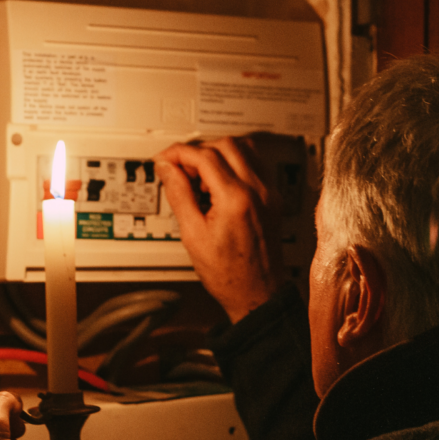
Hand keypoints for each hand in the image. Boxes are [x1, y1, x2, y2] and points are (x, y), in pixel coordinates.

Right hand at [155, 136, 284, 322]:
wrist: (257, 294)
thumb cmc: (229, 275)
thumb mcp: (192, 235)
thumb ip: (179, 194)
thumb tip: (167, 168)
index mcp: (236, 199)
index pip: (204, 156)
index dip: (179, 153)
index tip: (165, 160)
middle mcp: (257, 191)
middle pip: (225, 145)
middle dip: (197, 151)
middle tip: (180, 168)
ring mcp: (269, 193)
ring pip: (243, 148)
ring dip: (217, 153)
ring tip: (200, 175)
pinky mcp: (273, 198)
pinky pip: (255, 163)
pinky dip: (234, 162)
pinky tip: (219, 181)